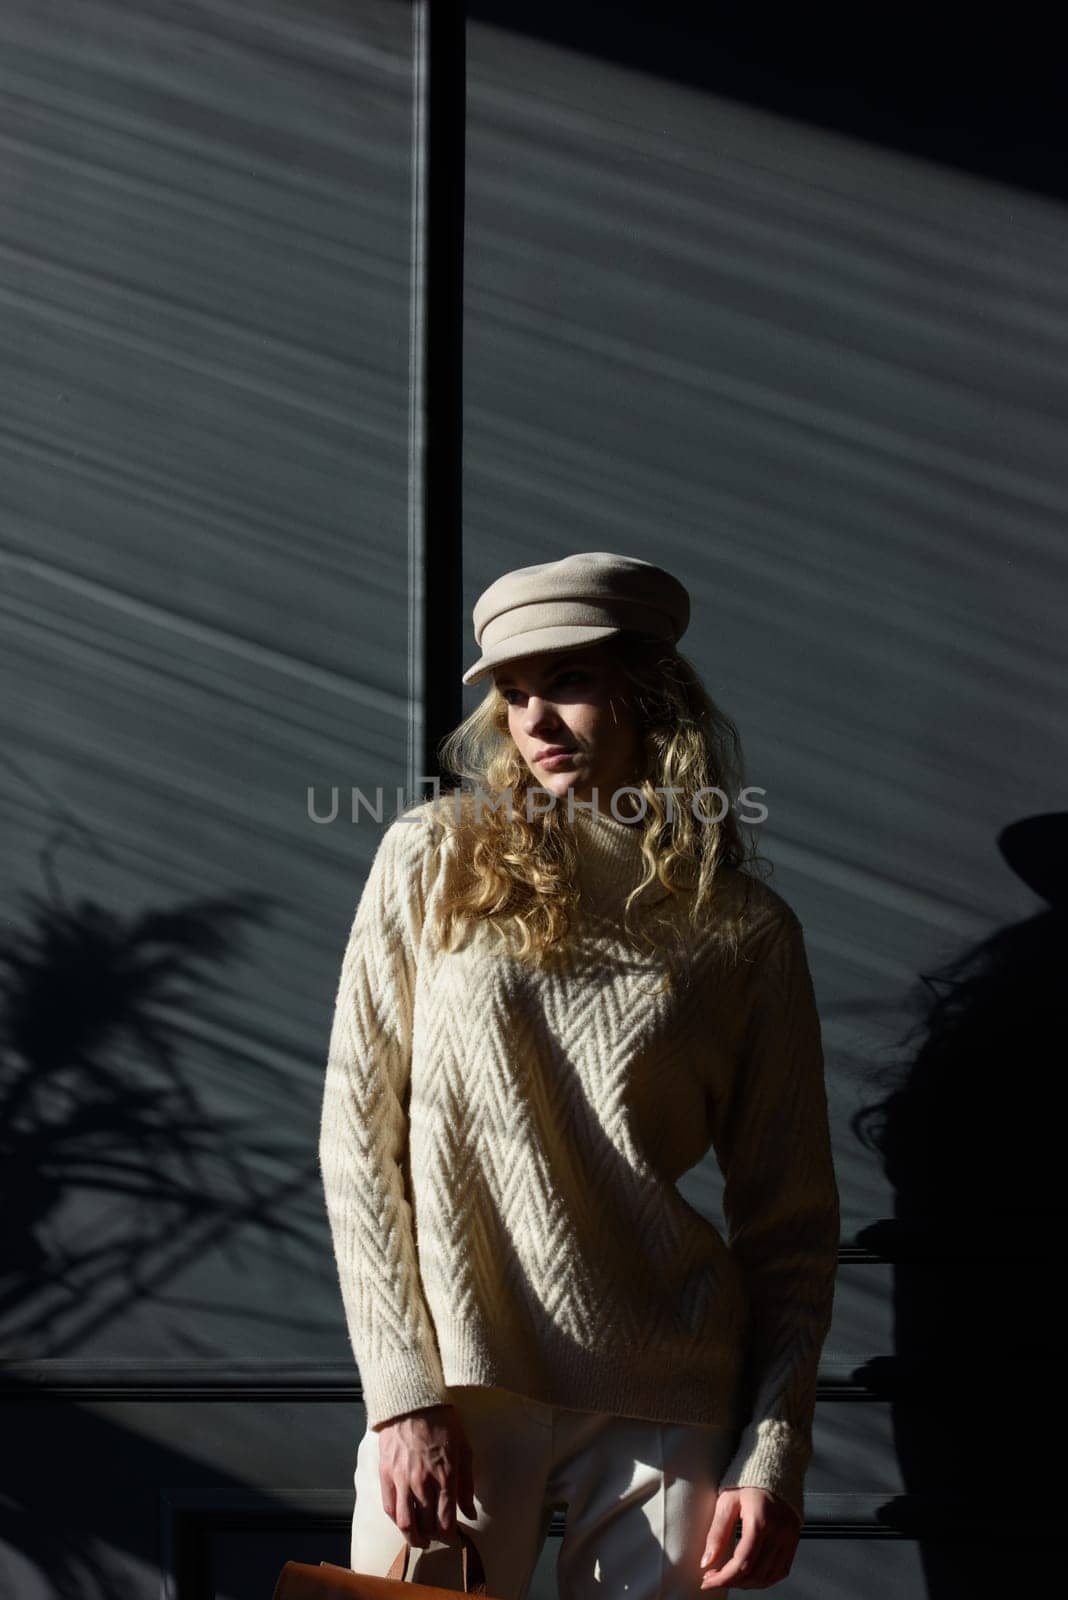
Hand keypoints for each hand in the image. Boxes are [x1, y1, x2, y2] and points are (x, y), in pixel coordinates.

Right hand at [375, 1403, 477, 1548]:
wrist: (413, 1402)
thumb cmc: (443, 1424)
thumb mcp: (464, 1450)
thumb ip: (467, 1485)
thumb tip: (470, 1514)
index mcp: (445, 1477)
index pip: (446, 1522)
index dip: (450, 1536)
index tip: (453, 1537)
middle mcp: (423, 1483)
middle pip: (426, 1525)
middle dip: (433, 1537)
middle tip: (437, 1536)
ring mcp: (402, 1480)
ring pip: (405, 1523)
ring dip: (413, 1537)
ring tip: (419, 1539)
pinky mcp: (386, 1474)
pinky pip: (389, 1507)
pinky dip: (396, 1520)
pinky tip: (403, 1521)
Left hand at [699, 1485, 801, 1588]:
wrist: (773, 1467)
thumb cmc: (747, 1481)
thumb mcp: (726, 1501)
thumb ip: (717, 1534)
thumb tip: (706, 1562)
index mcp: (760, 1520)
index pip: (742, 1562)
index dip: (723, 1578)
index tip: (707, 1581)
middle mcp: (779, 1532)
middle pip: (755, 1573)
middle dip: (731, 1581)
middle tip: (713, 1578)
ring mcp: (789, 1538)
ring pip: (768, 1577)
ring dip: (746, 1583)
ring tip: (729, 1577)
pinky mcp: (794, 1541)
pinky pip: (781, 1571)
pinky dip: (764, 1579)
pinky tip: (749, 1575)